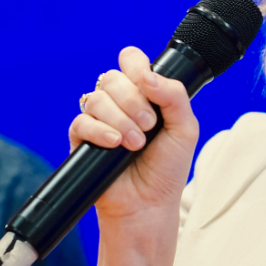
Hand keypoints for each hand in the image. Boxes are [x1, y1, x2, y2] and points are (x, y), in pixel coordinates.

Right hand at [69, 46, 199, 226]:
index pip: (130, 61)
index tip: (147, 84)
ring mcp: (98, 120)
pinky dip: (99, 131)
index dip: (136, 65)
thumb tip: (147, 75)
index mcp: (142, 94)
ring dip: (120, 119)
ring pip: (96, 98)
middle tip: (148, 126)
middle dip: (132, 100)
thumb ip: (174, 95)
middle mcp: (118, 103)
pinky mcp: (81, 140)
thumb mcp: (185, 128)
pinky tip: (114, 144)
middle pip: (111, 77)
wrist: (148, 205)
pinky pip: (81, 121)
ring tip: (135, 144)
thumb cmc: (167, 169)